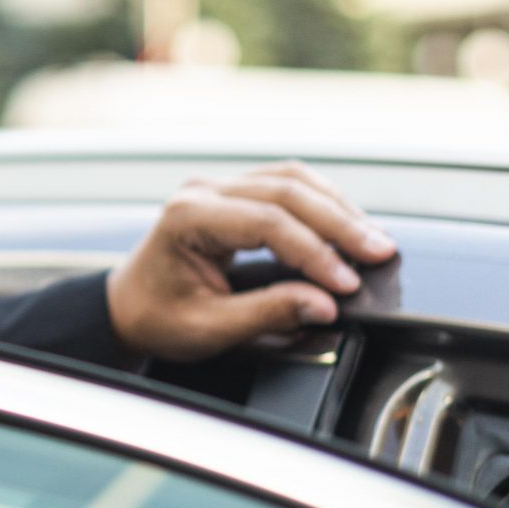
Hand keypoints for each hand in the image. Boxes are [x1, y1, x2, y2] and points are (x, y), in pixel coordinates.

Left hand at [104, 162, 396, 362]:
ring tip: (373, 239)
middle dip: (340, 223)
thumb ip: (267, 314)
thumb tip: (324, 305)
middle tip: (380, 252)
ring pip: (291, 179)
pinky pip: (285, 185)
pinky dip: (322, 203)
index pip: (267, 223)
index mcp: (187, 217)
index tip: (347, 282)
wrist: (128, 307)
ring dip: (337, 207)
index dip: (315, 252)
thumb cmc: (157, 317)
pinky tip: (347, 224)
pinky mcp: (233, 194)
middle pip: (286, 191)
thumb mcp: (208, 327)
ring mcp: (218, 187)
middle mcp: (202, 191)